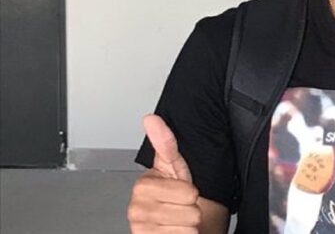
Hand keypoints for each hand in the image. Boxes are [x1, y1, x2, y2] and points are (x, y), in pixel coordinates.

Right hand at [127, 114, 201, 232]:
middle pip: (190, 211)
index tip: (180, 191)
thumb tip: (151, 118)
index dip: (191, 192)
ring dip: (189, 227)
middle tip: (180, 207)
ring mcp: (140, 228)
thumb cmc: (174, 197)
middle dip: (191, 210)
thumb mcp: (174, 167)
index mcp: (143, 186)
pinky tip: (174, 233)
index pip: (189, 192)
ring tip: (178, 221)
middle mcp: (136, 209)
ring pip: (189, 228)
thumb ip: (165, 143)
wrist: (171, 226)